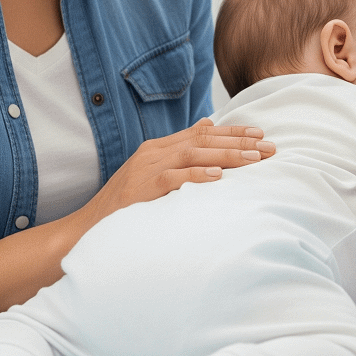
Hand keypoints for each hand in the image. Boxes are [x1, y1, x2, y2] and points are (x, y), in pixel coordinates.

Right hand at [82, 118, 275, 223]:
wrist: (86, 229)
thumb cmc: (125, 205)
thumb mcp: (152, 173)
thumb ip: (179, 151)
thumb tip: (208, 126)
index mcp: (158, 147)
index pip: (203, 132)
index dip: (233, 132)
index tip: (261, 134)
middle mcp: (153, 152)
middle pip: (203, 140)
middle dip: (240, 142)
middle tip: (269, 148)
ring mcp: (145, 169)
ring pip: (194, 154)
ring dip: (227, 155)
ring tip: (254, 159)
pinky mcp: (140, 189)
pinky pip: (172, 178)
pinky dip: (197, 176)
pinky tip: (219, 177)